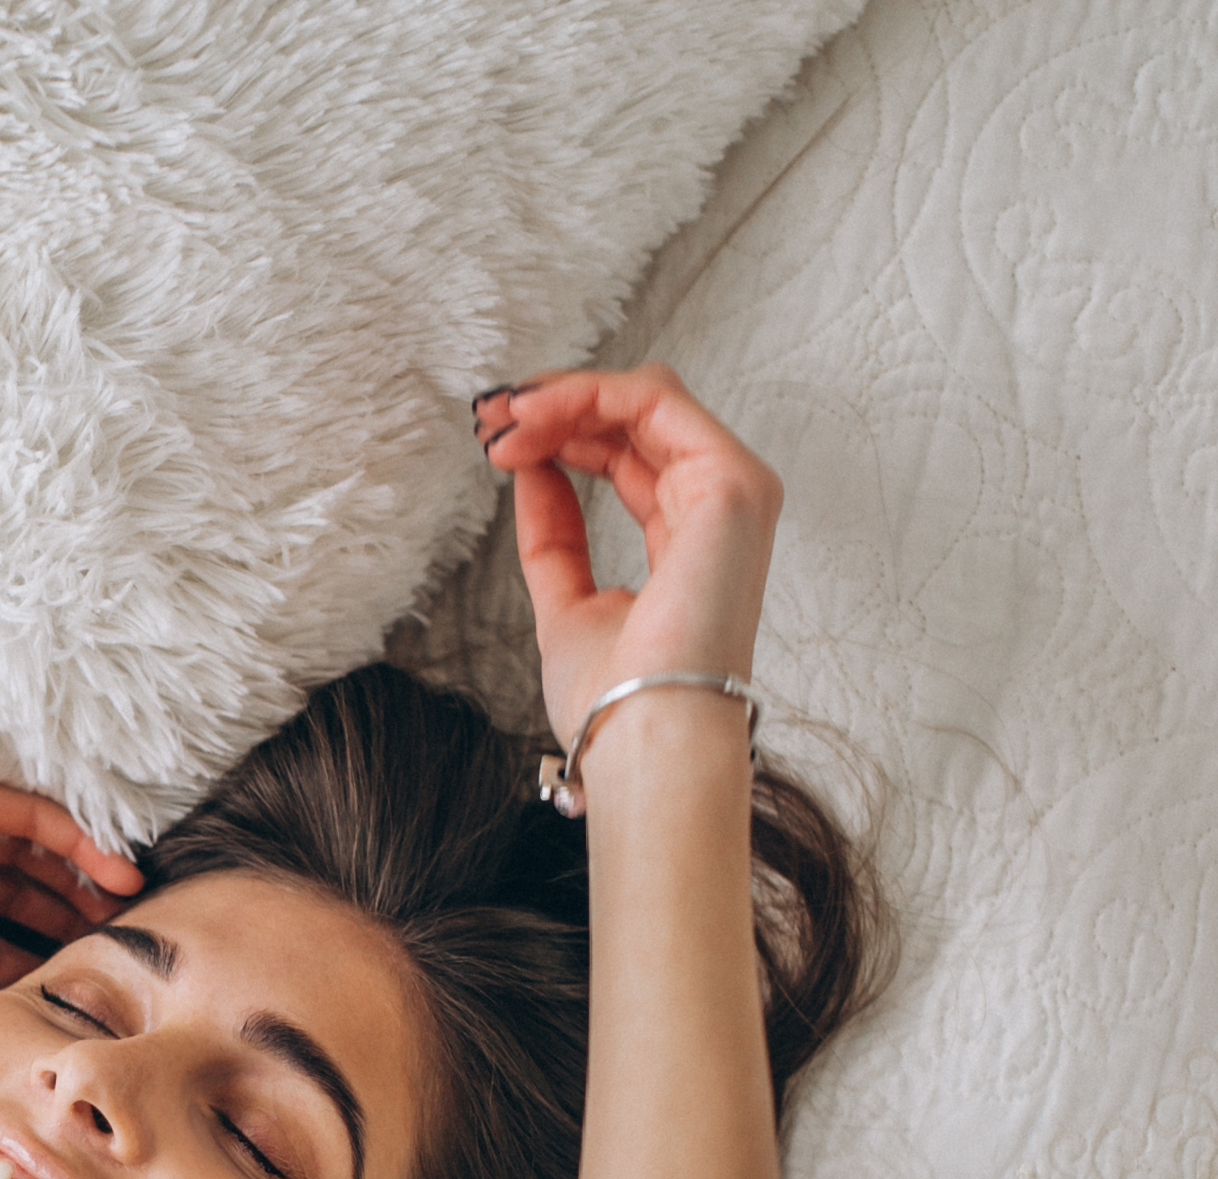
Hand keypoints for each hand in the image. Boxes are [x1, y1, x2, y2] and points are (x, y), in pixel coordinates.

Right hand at [0, 765, 142, 1066]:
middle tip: (127, 953)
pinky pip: (24, 814)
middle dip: (71, 927)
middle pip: (19, 904)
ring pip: (30, 858)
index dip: (38, 972)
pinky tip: (115, 869)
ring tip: (136, 912)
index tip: (90, 999)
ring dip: (83, 882)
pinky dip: (73, 836)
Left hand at [477, 366, 781, 754]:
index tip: (493, 443)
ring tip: (499, 421)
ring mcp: (731, 490)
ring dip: (561, 395)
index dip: (559, 435)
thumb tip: (532, 472)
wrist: (645, 745)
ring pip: (644, 396)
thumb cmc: (616, 704)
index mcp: (688, 538)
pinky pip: (654, 401)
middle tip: (486, 419)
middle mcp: (716, 508)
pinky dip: (586, 394)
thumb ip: (555, 537)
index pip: (625, 454)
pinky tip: (530, 418)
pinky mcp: (730, 483)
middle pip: (633, 416)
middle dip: (552, 405)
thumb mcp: (565, 603)